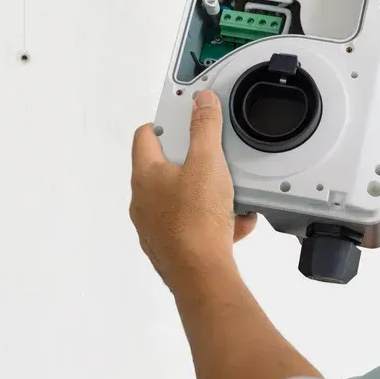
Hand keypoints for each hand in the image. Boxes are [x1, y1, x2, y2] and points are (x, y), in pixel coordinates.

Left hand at [130, 92, 256, 292]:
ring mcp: (155, 226)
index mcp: (145, 175)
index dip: (166, 123)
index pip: (146, 136)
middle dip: (195, 164)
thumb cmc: (196, 221)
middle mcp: (143, 200)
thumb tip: (201, 102)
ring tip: (231, 198)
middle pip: (167, 169)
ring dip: (209, 196)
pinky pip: (194, 226)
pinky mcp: (170, 247)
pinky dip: (215, 222)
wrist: (201, 276)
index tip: (184, 120)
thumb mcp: (208, 163)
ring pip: (183, 200)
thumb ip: (205, 128)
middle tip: (215, 161)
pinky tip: (236, 224)